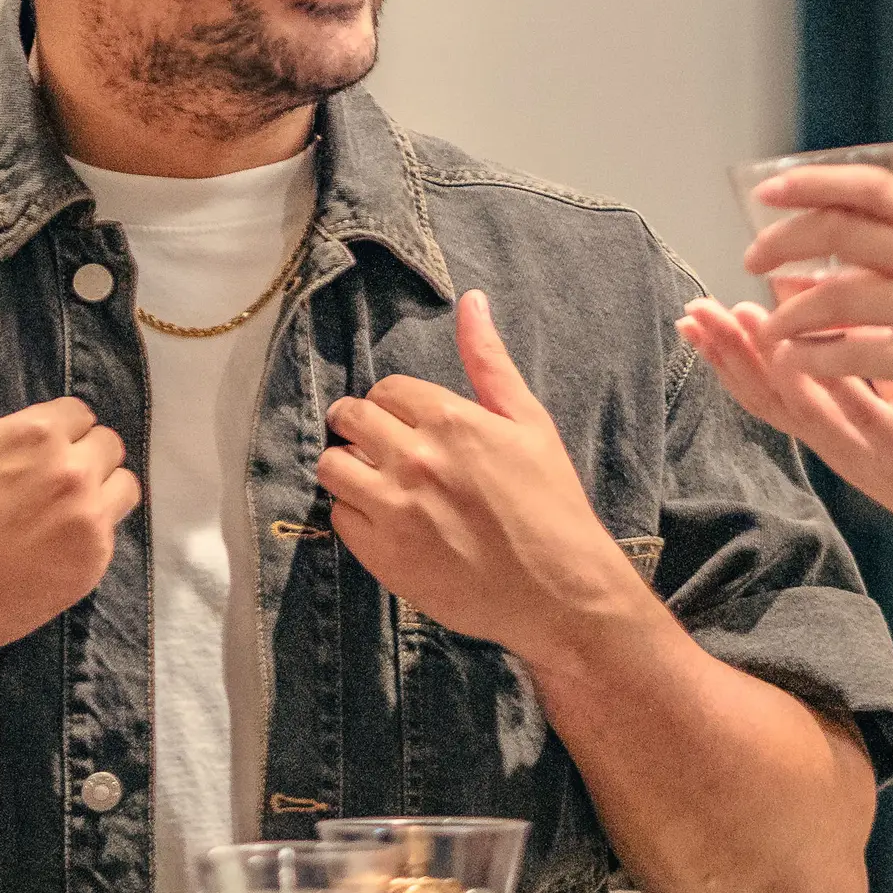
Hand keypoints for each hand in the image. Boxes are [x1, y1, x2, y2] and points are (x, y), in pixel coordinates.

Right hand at [0, 303, 138, 672]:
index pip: (77, 414)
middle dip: (79, 456)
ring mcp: (87, 522)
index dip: (51, 431)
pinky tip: (49, 546)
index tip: (23, 455)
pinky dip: (90, 535)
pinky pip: (114, 535)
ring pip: (122, 487)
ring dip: (98, 491)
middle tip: (36, 484)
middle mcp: (73, 472)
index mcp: (38, 432)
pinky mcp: (91, 567)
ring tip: (54, 511)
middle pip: (106, 446)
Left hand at [316, 292, 637, 664]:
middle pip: (349, 419)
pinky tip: (388, 522)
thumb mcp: (529, 422)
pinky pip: (339, 519)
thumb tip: (471, 302)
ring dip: (349, 469)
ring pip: (334, 467)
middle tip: (380, 447)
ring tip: (378, 483)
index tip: (405, 423)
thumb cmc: (551, 504)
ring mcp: (393, 508)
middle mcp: (413, 458)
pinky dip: (356, 516)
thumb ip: (489, 361)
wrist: (559, 590)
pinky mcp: (383, 555)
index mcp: (449, 419)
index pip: (385, 390)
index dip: (393, 404)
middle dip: (360, 427)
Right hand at [675, 295, 892, 538]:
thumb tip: (832, 306)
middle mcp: (843, 444)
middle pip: (769, 398)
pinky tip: (806, 361)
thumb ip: (865, 360)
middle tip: (694, 315)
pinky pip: (862, 421)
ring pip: (801, 408)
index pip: (771, 386)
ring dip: (763, 364)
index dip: (732, 352)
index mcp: (840, 428)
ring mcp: (871, 453)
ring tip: (736, 324)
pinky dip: (829, 391)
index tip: (699, 314)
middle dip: (728, 355)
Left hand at [740, 167, 892, 478]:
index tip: (767, 193)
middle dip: (784, 243)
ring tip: (768, 329)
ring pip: (839, 297)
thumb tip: (815, 244)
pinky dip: (816, 358)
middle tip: (751, 261)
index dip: (814, 182)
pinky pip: (856, 353)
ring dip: (790, 313)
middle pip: (843, 232)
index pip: (872, 187)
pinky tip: (796, 362)